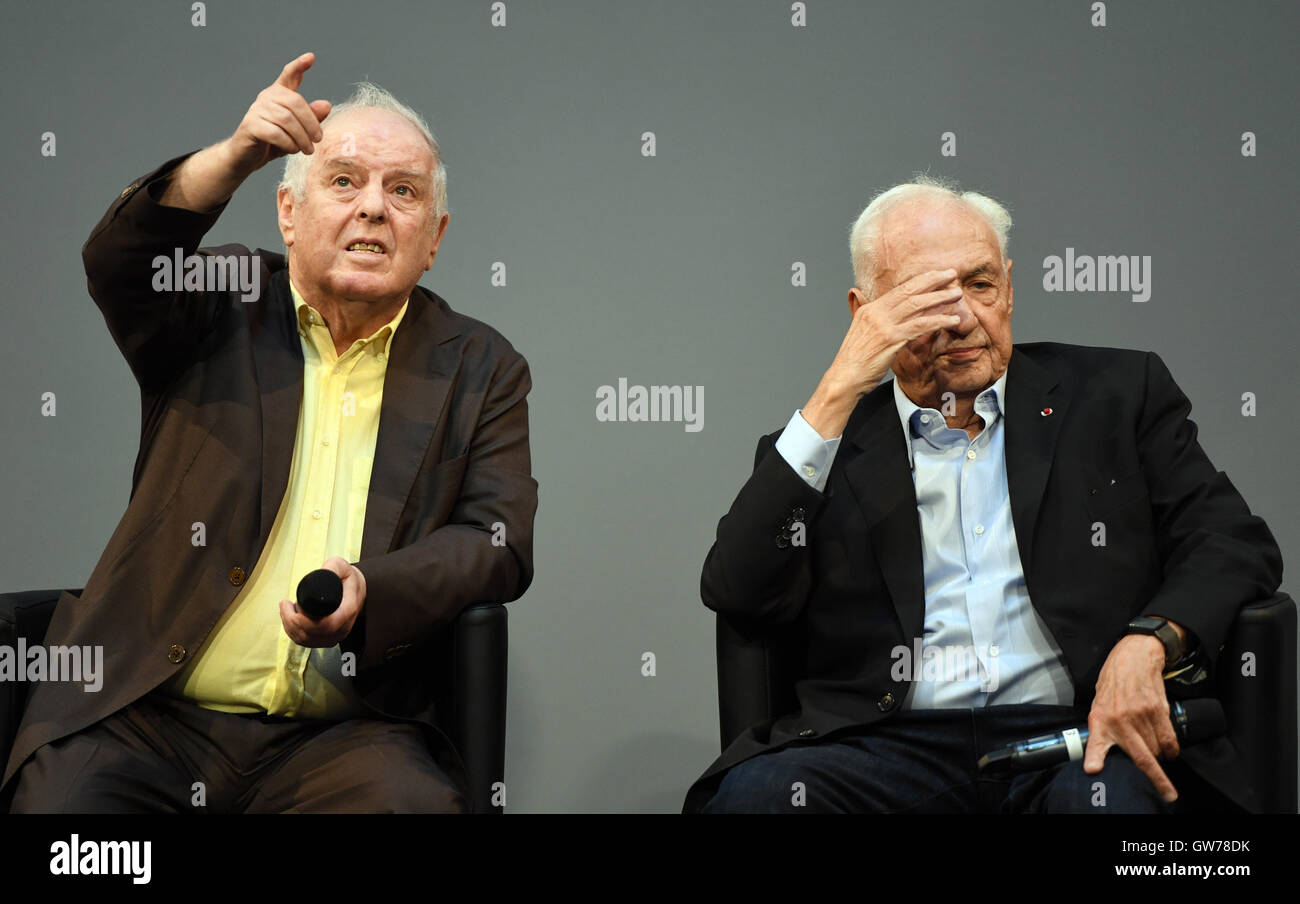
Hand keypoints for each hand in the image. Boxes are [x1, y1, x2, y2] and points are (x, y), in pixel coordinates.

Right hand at [223, 51, 332, 176]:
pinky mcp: (250, 125)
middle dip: (311, 123)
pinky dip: (288, 143)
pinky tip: (293, 149)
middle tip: (318, 139)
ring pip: (286, 120)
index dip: (299, 66)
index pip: (288, 75)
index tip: (310, 57)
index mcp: (278, 94)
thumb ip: (311, 118)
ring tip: (308, 149)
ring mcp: (256, 110)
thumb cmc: (274, 142)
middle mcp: (266, 97)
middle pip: (295, 102)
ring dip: (301, 137)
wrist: (247, 157)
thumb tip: (326, 105)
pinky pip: (275, 133)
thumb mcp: (298, 131)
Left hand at [279, 556, 366, 647]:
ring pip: (305, 640)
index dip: (306, 621)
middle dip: (291, 621)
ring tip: (286, 608)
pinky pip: (305, 642)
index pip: (327, 625)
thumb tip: (320, 573)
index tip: (294, 606)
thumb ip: (332, 567)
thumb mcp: (342, 566)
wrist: (356, 590)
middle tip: (285, 604)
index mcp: (348, 610)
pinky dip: (293, 632)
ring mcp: (335, 636)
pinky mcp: (327, 640)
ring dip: (289, 626)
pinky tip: (290, 619)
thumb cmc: (348, 578)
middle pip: (312, 634)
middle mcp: (343, 628)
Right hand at [802, 269, 963, 437]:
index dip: (920, 280)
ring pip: (917, 305)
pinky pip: (920, 326)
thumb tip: (858, 294)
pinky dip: (938, 321)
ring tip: (957, 295)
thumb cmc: (854, 361)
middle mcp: (875, 313)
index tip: (937, 275)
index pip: (899, 289)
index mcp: (869, 309)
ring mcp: (883, 325)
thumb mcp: (859, 331)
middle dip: (933, 280)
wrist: (844, 379)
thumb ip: (864, 313)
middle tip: (952, 274)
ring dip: (939, 298)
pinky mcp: (891, 339)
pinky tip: (952, 320)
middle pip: (909, 291)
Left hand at [1083, 630, 1183, 802]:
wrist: (1132, 658)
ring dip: (1161, 757)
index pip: (1095, 743)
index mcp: (1100, 719)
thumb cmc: (1113, 684)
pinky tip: (1170, 750)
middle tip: (1167, 793)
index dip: (1094, 758)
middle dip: (1156, 779)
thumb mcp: (1098, 705)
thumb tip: (1102, 755)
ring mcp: (1139, 715)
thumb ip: (1102, 729)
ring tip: (1159, 755)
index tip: (1094, 770)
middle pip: (1141, 757)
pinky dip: (1172, 749)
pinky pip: (1169, 739)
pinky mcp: (1157, 710)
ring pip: (1157, 750)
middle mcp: (1119, 720)